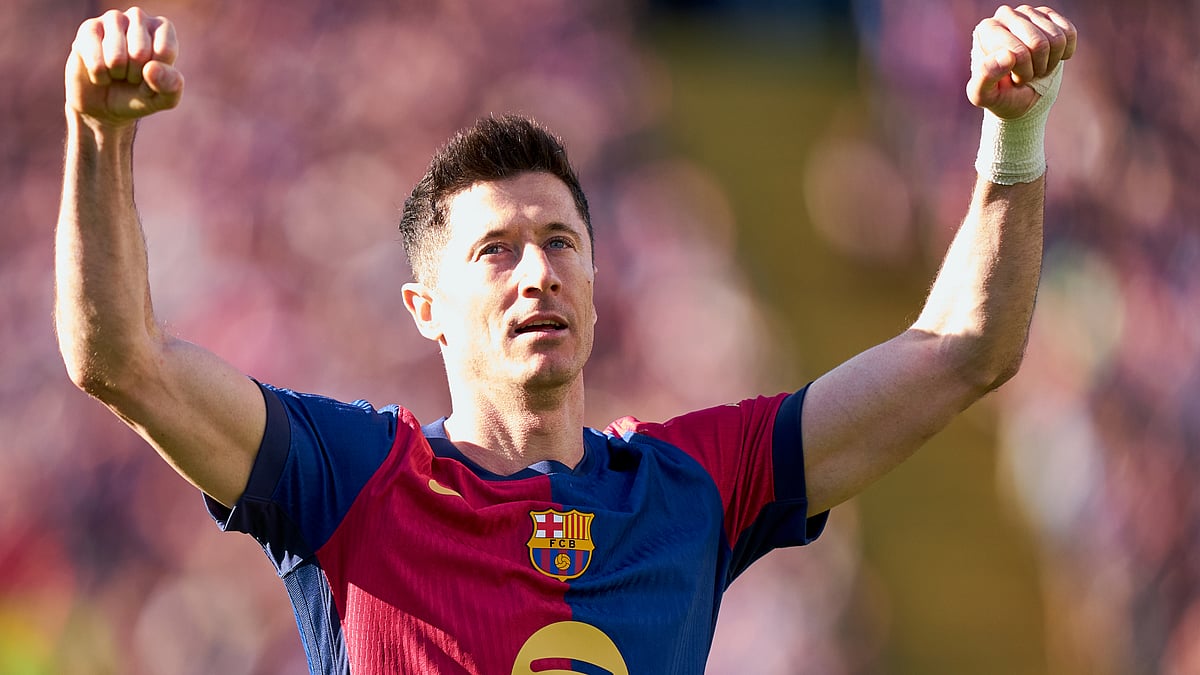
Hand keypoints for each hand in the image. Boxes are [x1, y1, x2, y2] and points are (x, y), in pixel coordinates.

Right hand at [66, 7, 182, 127]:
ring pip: (116, 56)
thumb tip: (150, 68)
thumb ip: (170, 85)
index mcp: (162, 28)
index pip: (165, 51)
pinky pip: (96, 61)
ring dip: (117, 74)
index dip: (158, 75)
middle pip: (140, 52)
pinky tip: (100, 72)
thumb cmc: (140, 95)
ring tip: (117, 72)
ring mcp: (111, 19)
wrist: (105, 104)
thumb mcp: (165, 98)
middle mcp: (138, 17)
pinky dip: (100, 76)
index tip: (152, 77)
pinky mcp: (88, 29)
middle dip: (135, 74)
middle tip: (131, 75)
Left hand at [967, 5, 1076, 119]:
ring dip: (1050, 62)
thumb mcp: (984, 96)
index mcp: (986, 30)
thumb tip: (1007, 56)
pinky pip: (1069, 33)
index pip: (1019, 52)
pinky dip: (1064, 53)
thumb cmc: (998, 94)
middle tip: (1026, 75)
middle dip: (1037, 68)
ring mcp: (1028, 12)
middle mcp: (1005, 15)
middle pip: (1040, 43)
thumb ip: (984, 79)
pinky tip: (1049, 58)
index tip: (1011, 79)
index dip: (1022, 73)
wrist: (1018, 95)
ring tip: (1034, 67)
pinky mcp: (1049, 16)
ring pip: (1057, 39)